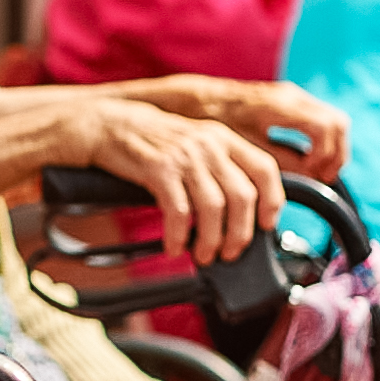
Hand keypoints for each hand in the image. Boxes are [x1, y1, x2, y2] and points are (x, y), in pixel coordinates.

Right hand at [6, 96, 283, 265]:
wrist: (107, 126)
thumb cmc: (151, 143)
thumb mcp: (195, 144)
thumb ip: (220, 167)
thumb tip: (241, 209)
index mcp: (224, 138)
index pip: (265, 169)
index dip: (272, 201)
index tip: (266, 225)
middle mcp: (209, 144)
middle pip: (242, 196)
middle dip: (240, 233)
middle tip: (229, 252)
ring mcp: (185, 156)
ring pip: (214, 208)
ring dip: (211, 240)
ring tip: (204, 254)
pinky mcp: (159, 169)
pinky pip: (179, 211)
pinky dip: (179, 235)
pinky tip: (175, 247)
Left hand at [163, 77, 348, 182]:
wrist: (197, 99)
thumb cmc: (214, 122)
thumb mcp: (243, 146)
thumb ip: (278, 160)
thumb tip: (310, 177)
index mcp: (278, 106)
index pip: (324, 128)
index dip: (323, 156)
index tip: (310, 175)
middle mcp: (292, 96)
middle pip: (338, 124)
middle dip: (335, 155)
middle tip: (321, 178)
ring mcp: (295, 96)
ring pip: (335, 121)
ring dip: (333, 149)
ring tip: (317, 173)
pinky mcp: (293, 101)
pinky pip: (324, 120)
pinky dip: (324, 142)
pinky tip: (309, 162)